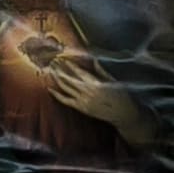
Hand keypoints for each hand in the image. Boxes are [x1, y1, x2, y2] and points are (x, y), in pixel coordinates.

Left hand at [38, 54, 152, 139]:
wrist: (123, 114)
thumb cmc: (121, 96)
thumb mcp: (113, 81)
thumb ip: (102, 71)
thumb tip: (94, 59)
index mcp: (96, 83)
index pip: (79, 72)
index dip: (70, 65)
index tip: (63, 58)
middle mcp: (87, 92)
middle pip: (69, 79)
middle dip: (61, 70)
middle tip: (53, 62)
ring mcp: (83, 101)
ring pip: (66, 88)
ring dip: (58, 79)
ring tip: (51, 71)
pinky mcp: (81, 108)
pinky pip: (66, 101)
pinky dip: (57, 95)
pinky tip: (50, 89)